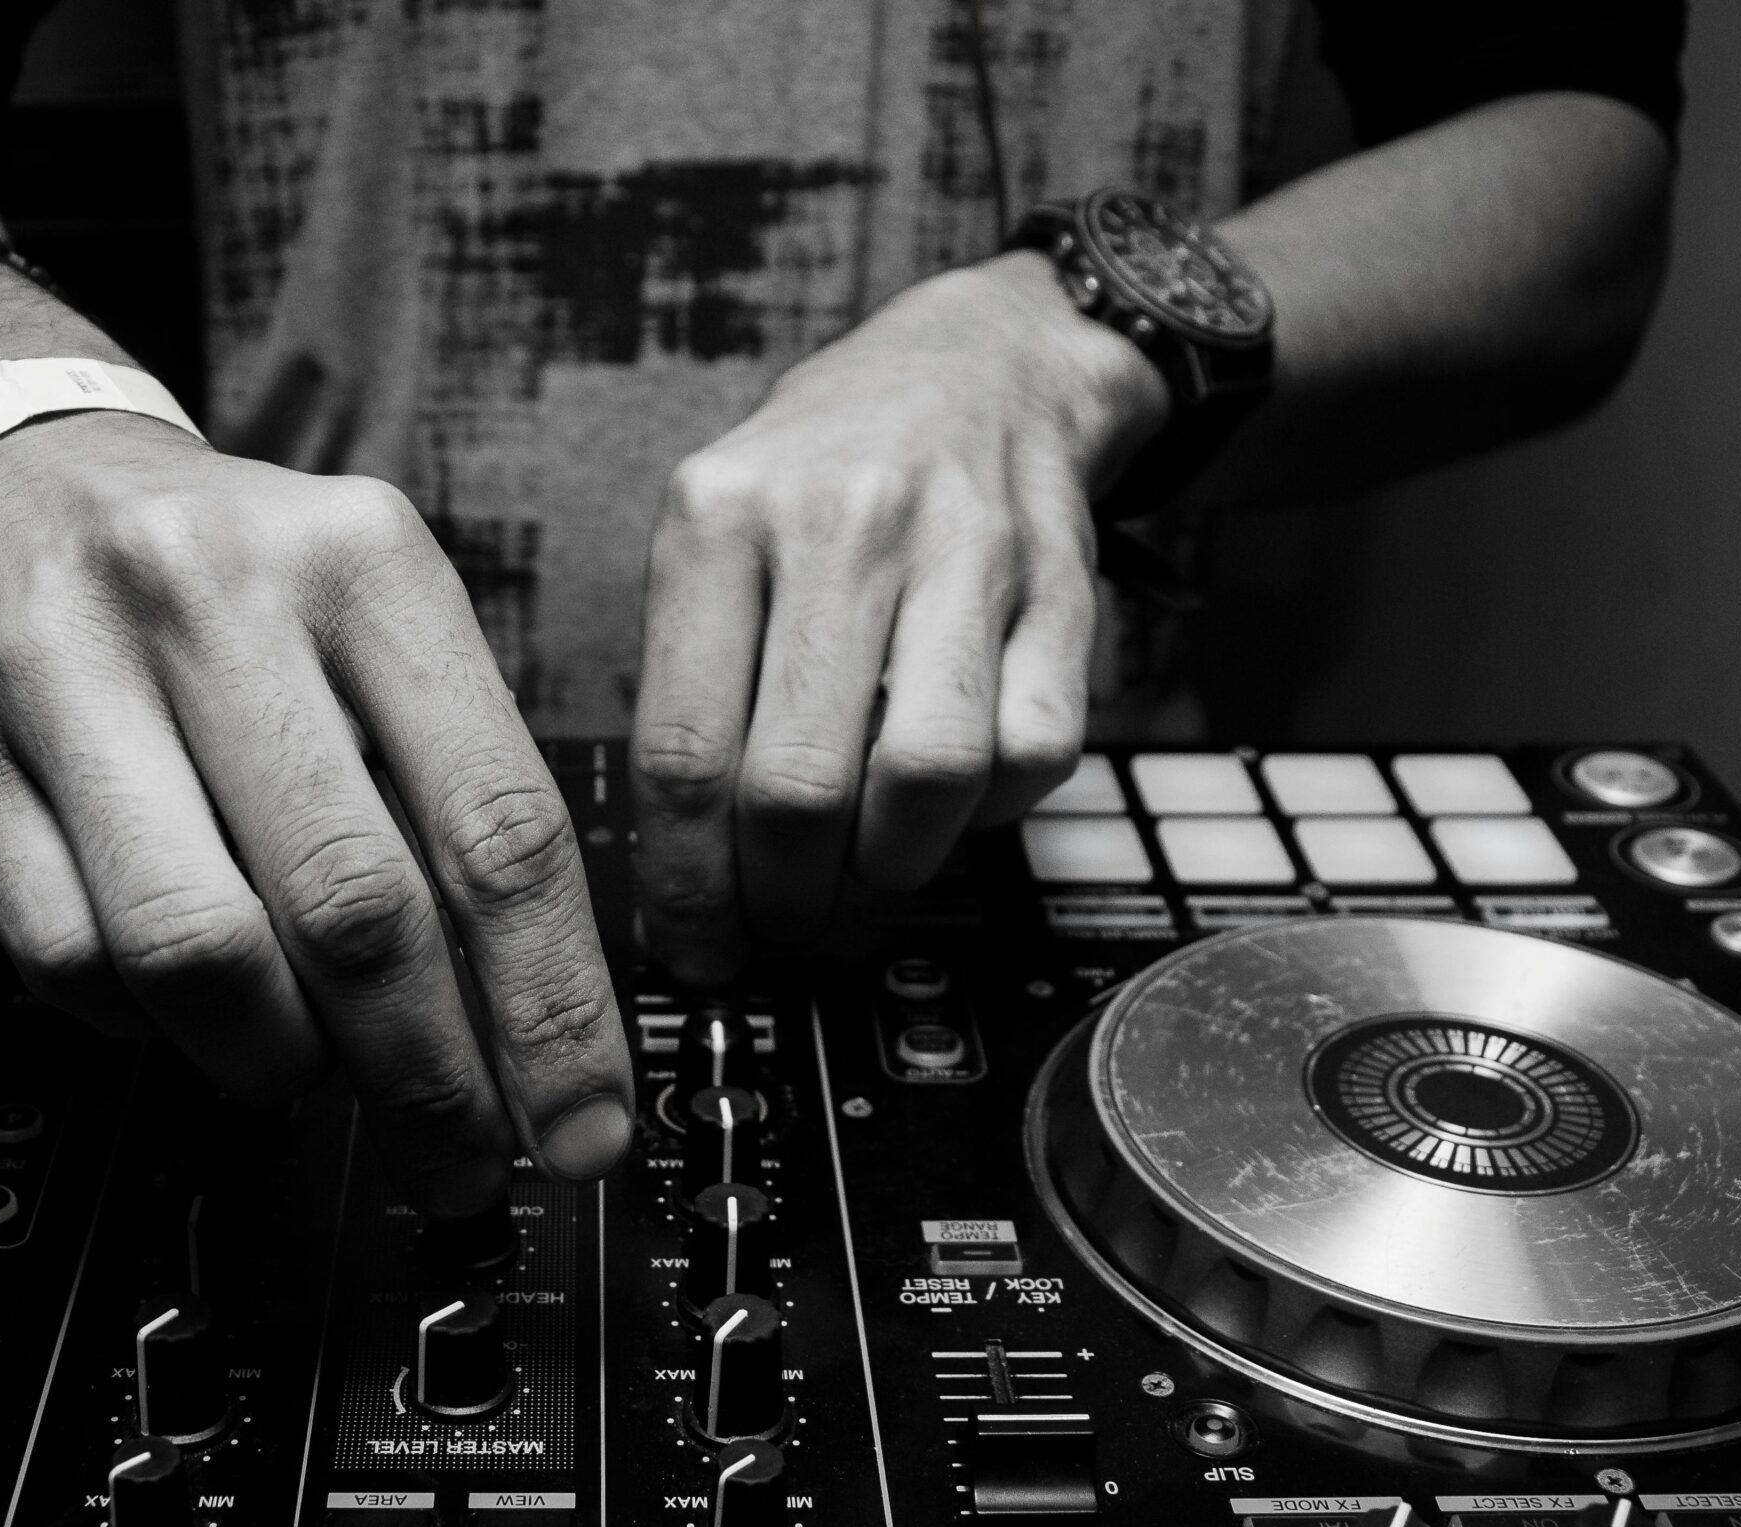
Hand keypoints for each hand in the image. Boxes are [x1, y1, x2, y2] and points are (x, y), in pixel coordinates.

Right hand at [0, 413, 635, 1213]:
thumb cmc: (226, 577)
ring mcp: (65, 669)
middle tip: (460, 1166)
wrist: (4, 471)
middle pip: (355, 908)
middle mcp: (214, 595)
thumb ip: (449, 791)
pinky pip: (69, 957)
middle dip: (427, 1079)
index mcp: (363, 562)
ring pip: (199, 950)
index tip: (583, 1126)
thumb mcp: (373, 618)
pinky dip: (145, 1024)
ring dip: (275, 1061)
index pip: (496, 825)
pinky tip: (180, 1006)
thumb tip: (530, 1028)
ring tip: (307, 1074)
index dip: (552, 1007)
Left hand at [631, 252, 1169, 979]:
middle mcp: (837, 525)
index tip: (695, 948)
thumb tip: (682, 875)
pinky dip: (992, 812)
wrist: (979, 364)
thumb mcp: (712, 532)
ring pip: (924, 775)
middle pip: (797, 784)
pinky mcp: (1058, 585)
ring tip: (863, 880)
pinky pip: (1033, 751)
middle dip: (785, 899)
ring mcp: (959, 550)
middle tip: (782, 931)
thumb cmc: (821, 478)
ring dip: (891, 869)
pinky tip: (954, 802)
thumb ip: (690, 682)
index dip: (686, 885)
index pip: (681, 751)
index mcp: (717, 518)